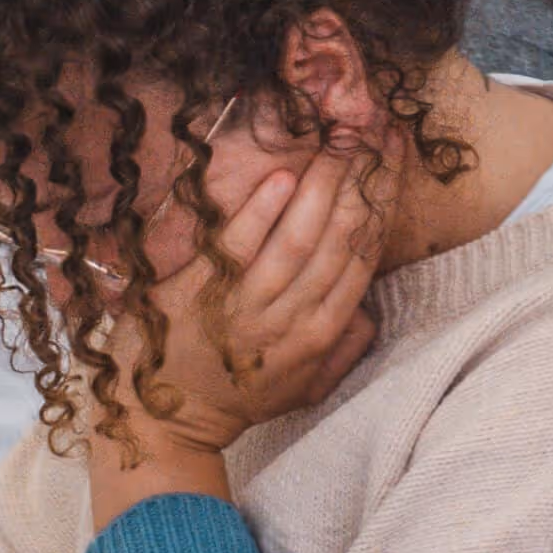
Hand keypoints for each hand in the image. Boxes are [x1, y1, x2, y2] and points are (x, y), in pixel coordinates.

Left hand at [84, 141, 376, 491]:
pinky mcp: (201, 293)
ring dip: (324, 187)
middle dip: (363, 182)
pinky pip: (238, 248)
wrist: (160, 421)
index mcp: (319, 335)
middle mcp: (291, 320)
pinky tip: (284, 178)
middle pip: (340, 242)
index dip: (382, 204)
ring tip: (343, 140)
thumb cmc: (232, 399)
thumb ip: (342, 350)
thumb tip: (369, 311)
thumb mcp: (302, 388)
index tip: (392, 158)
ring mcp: (246, 307)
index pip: (362, 258)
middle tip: (377, 130)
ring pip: (298, 242)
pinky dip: (261, 214)